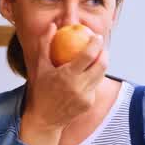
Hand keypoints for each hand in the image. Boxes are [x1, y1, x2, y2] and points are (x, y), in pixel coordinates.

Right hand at [19, 23, 106, 144]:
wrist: (44, 119)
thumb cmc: (40, 89)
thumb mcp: (40, 66)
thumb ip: (45, 44)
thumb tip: (53, 25)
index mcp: (67, 76)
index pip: (88, 56)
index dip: (95, 44)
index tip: (96, 36)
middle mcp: (79, 87)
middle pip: (102, 65)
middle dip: (104, 53)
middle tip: (101, 45)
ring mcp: (86, 97)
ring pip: (101, 76)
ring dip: (101, 64)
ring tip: (97, 56)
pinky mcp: (89, 104)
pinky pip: (95, 86)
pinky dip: (93, 78)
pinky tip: (89, 73)